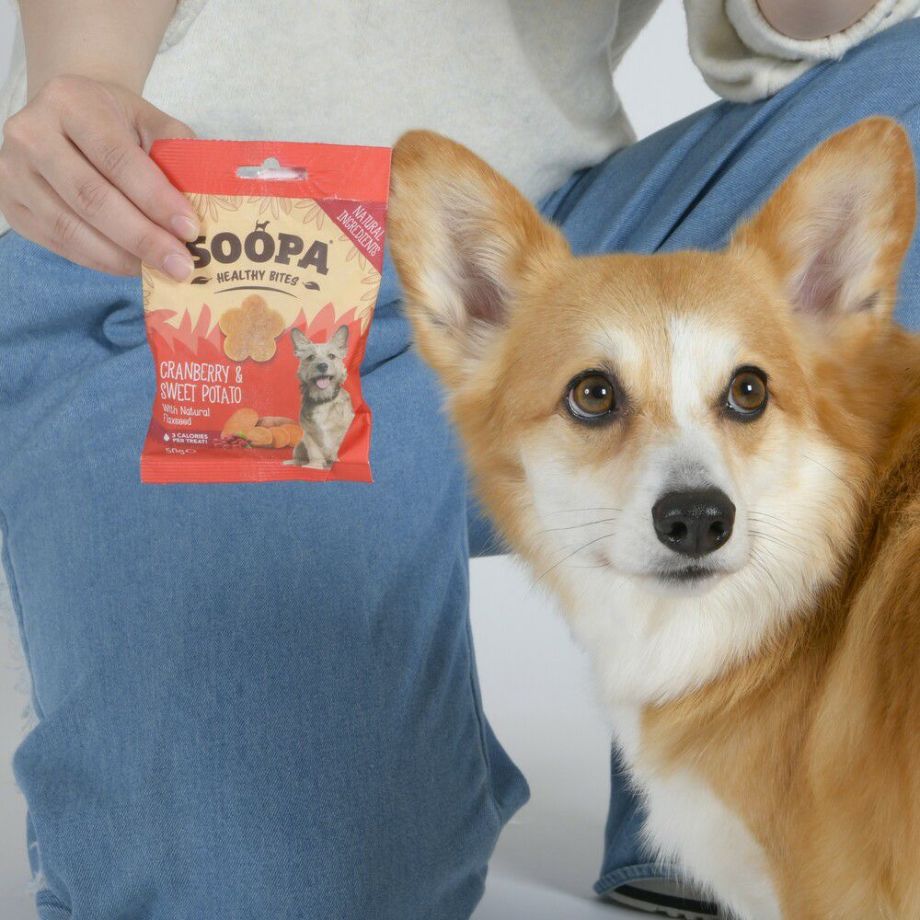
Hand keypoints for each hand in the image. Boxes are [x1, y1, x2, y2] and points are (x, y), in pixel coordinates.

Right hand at [0, 74, 198, 278]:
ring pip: (71, 228)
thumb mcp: (149, 120)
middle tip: (182, 266)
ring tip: (161, 272)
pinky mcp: (11, 204)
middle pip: (92, 198)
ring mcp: (13, 171)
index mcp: (69, 102)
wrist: (67, 115)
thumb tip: (204, 200)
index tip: (190, 230)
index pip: (117, 158)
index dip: (155, 199)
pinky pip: (59, 243)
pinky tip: (132, 267)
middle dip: (143, 238)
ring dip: (122, 258)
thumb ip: (176, 150)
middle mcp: (31, 134)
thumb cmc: (116, 122)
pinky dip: (100, 261)